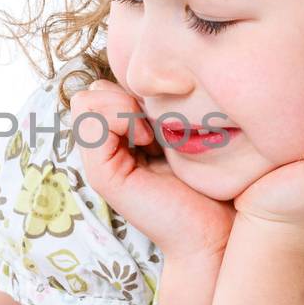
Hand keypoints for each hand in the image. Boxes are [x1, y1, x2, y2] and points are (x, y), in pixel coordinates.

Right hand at [69, 78, 235, 262]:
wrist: (218, 229)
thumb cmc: (212, 182)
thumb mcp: (186, 132)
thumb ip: (163, 108)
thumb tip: (151, 75)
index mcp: (121, 139)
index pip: (102, 87)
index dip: (133, 88)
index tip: (167, 111)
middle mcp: (105, 150)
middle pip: (91, 90)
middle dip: (125, 94)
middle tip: (157, 121)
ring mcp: (99, 163)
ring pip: (85, 100)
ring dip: (121, 106)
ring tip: (151, 131)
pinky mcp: (101, 175)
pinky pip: (92, 121)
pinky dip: (120, 119)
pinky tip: (147, 140)